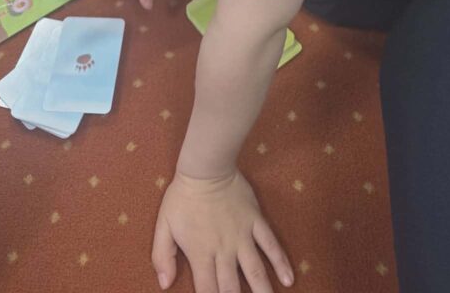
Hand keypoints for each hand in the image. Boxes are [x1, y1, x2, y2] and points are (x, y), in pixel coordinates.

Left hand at [152, 170, 292, 292]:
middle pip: (233, 287)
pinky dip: (280, 262)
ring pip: (256, 270)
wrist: (205, 168)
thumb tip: (164, 284)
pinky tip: (288, 279)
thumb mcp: (164, 225)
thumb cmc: (182, 197)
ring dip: (263, 291)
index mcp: (201, 254)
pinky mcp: (255, 221)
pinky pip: (271, 244)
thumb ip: (162, 256)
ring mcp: (242, 236)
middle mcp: (224, 250)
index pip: (208, 291)